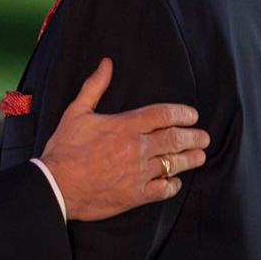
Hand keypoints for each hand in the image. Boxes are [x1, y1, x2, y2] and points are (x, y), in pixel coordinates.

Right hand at [38, 58, 208, 220]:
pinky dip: (173, 185)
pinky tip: (175, 182)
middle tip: (204, 137)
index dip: (183, 113)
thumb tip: (106, 64)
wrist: (56, 186)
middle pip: (176, 139)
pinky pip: (163, 190)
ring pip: (174, 164)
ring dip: (190, 159)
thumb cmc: (65, 149)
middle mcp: (137, 148)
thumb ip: (94, 86)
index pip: (164, 114)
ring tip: (200, 156)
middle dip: (195, 137)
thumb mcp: (76, 112)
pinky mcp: (136, 195)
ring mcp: (139, 173)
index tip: (192, 116)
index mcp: (125, 125)